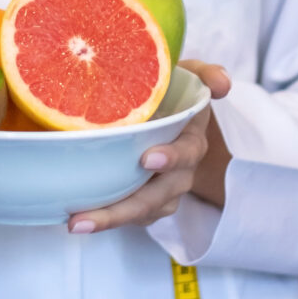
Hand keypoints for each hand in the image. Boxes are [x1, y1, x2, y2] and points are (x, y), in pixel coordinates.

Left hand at [66, 60, 231, 234]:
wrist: (168, 115)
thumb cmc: (173, 95)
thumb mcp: (189, 77)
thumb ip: (206, 74)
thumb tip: (222, 84)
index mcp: (190, 139)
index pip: (186, 152)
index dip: (171, 158)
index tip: (147, 160)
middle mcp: (180, 171)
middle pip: (157, 195)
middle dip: (125, 208)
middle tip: (88, 216)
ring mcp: (163, 191)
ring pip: (140, 212)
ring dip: (108, 219)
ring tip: (75, 223)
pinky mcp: (146, 202)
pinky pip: (130, 217)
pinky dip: (106, 220)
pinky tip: (77, 219)